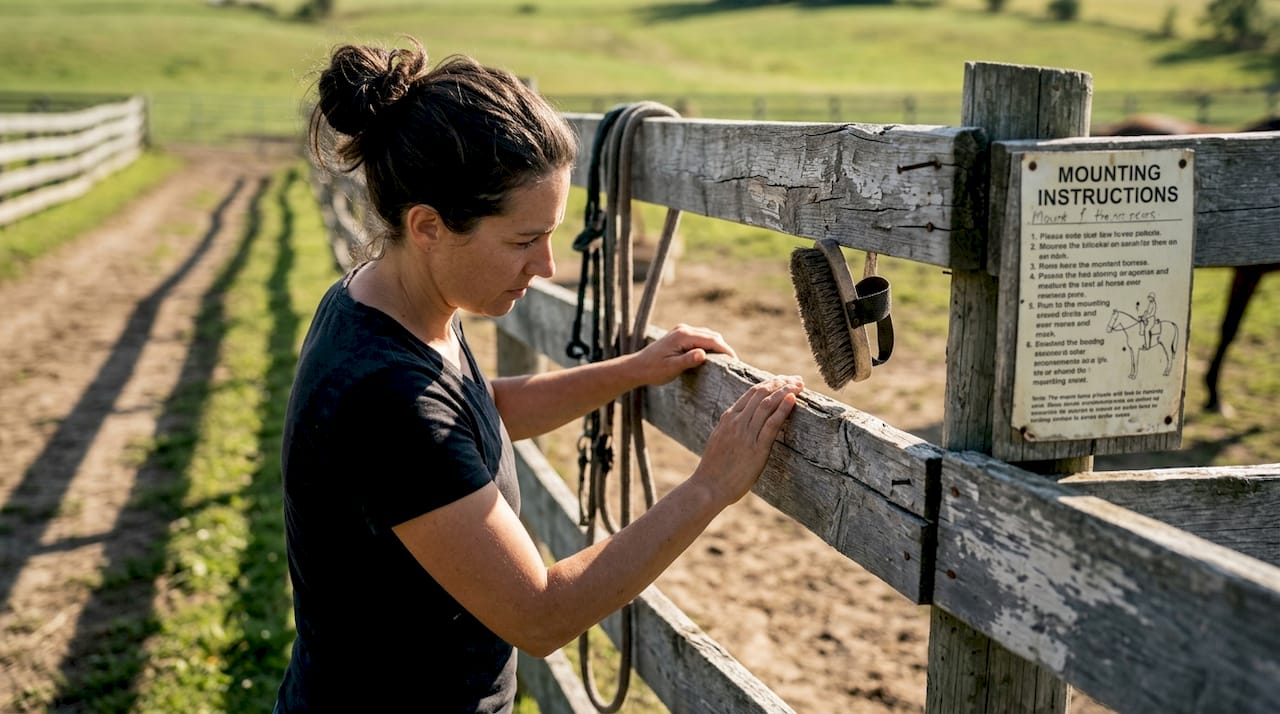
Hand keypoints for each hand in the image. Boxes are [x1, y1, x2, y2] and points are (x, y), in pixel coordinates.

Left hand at [630, 323, 736, 385]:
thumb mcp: (671, 368)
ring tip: (726, 360)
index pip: (711, 340)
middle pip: (711, 335)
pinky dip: (709, 345)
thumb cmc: (653, 370)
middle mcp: (684, 329)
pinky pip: (700, 337)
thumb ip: (688, 360)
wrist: (637, 367)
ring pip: (707, 335)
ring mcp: (682, 331)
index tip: (735, 361)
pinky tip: (713, 356)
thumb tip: (703, 353)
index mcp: (683, 336)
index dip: (725, 350)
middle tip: (734, 363)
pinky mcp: (680, 335)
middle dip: (724, 348)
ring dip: (717, 346)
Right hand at [693, 374, 802, 507]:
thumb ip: (730, 428)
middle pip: (761, 394)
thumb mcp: (719, 440)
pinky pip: (771, 424)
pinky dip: (783, 409)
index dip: (769, 383)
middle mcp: (736, 422)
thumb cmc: (714, 469)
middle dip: (781, 382)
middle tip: (796, 379)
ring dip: (785, 391)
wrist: (707, 487)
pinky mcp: (756, 449)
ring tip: (799, 384)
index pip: (751, 393)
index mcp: (727, 418)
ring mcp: (746, 434)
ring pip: (767, 404)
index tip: (782, 379)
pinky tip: (792, 399)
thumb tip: (742, 422)